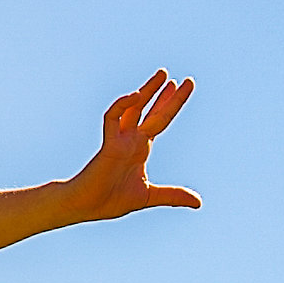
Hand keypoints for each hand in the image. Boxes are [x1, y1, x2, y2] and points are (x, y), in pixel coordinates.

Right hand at [65, 72, 199, 220]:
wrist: (86, 207)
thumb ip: (172, 195)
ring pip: (134, 108)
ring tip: (164, 75)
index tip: (183, 86)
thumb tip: (198, 202)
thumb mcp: (149, 196)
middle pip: (150, 110)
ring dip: (148, 90)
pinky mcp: (108, 145)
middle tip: (176, 78)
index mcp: (140, 148)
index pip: (159, 120)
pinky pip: (113, 117)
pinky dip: (123, 105)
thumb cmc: (110, 200)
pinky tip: (136, 95)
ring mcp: (120, 140)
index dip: (170, 103)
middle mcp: (131, 139)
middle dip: (163, 93)